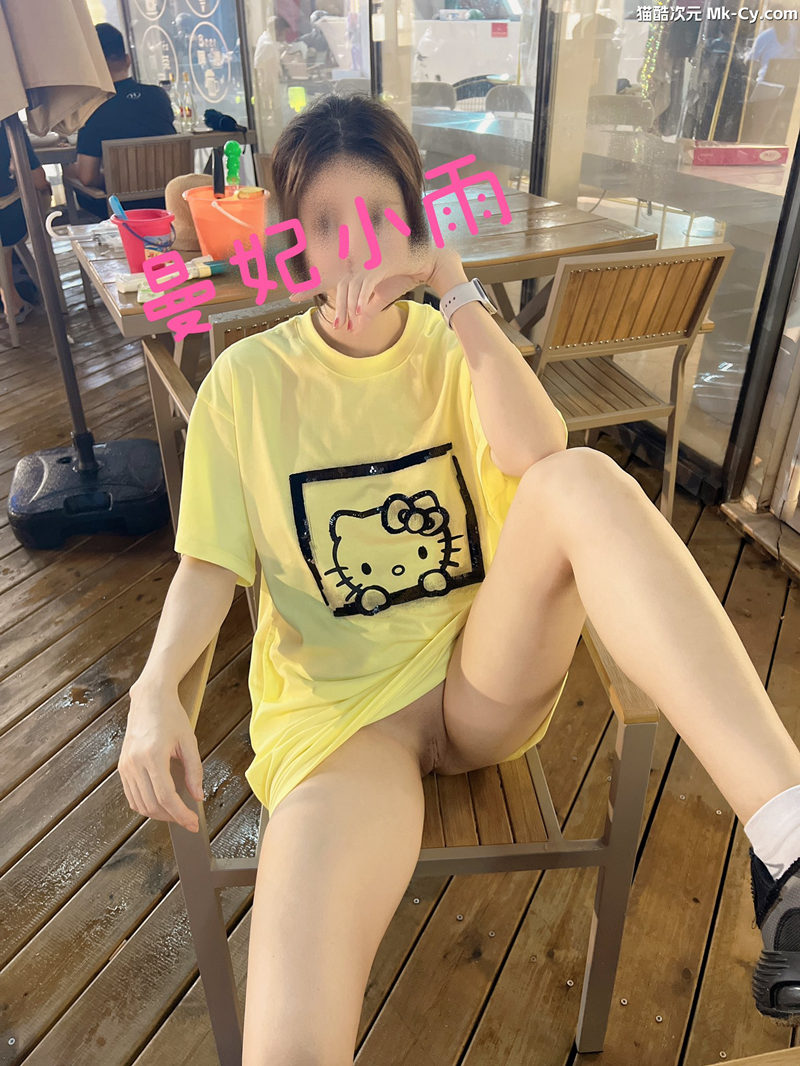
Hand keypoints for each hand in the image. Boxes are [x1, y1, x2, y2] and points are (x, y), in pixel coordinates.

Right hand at [118, 680, 204, 832]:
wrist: (150, 699)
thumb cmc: (171, 716)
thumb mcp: (189, 742)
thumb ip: (194, 771)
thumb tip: (197, 796)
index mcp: (153, 756)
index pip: (166, 797)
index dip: (181, 814)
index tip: (193, 823)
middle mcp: (135, 763)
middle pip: (152, 805)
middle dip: (171, 817)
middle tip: (188, 819)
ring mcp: (125, 765)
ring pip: (139, 804)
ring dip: (158, 814)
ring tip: (176, 812)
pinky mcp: (122, 766)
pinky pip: (131, 795)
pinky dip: (145, 805)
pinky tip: (160, 803)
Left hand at [289, 246, 466, 333]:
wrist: (424, 261)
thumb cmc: (402, 275)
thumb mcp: (380, 297)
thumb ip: (366, 311)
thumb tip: (354, 329)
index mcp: (354, 268)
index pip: (328, 278)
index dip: (310, 287)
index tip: (291, 296)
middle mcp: (357, 263)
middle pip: (335, 284)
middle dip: (327, 301)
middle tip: (318, 314)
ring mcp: (366, 262)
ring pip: (349, 287)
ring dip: (347, 308)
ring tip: (345, 325)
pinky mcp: (378, 265)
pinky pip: (364, 285)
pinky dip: (361, 299)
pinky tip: (358, 312)